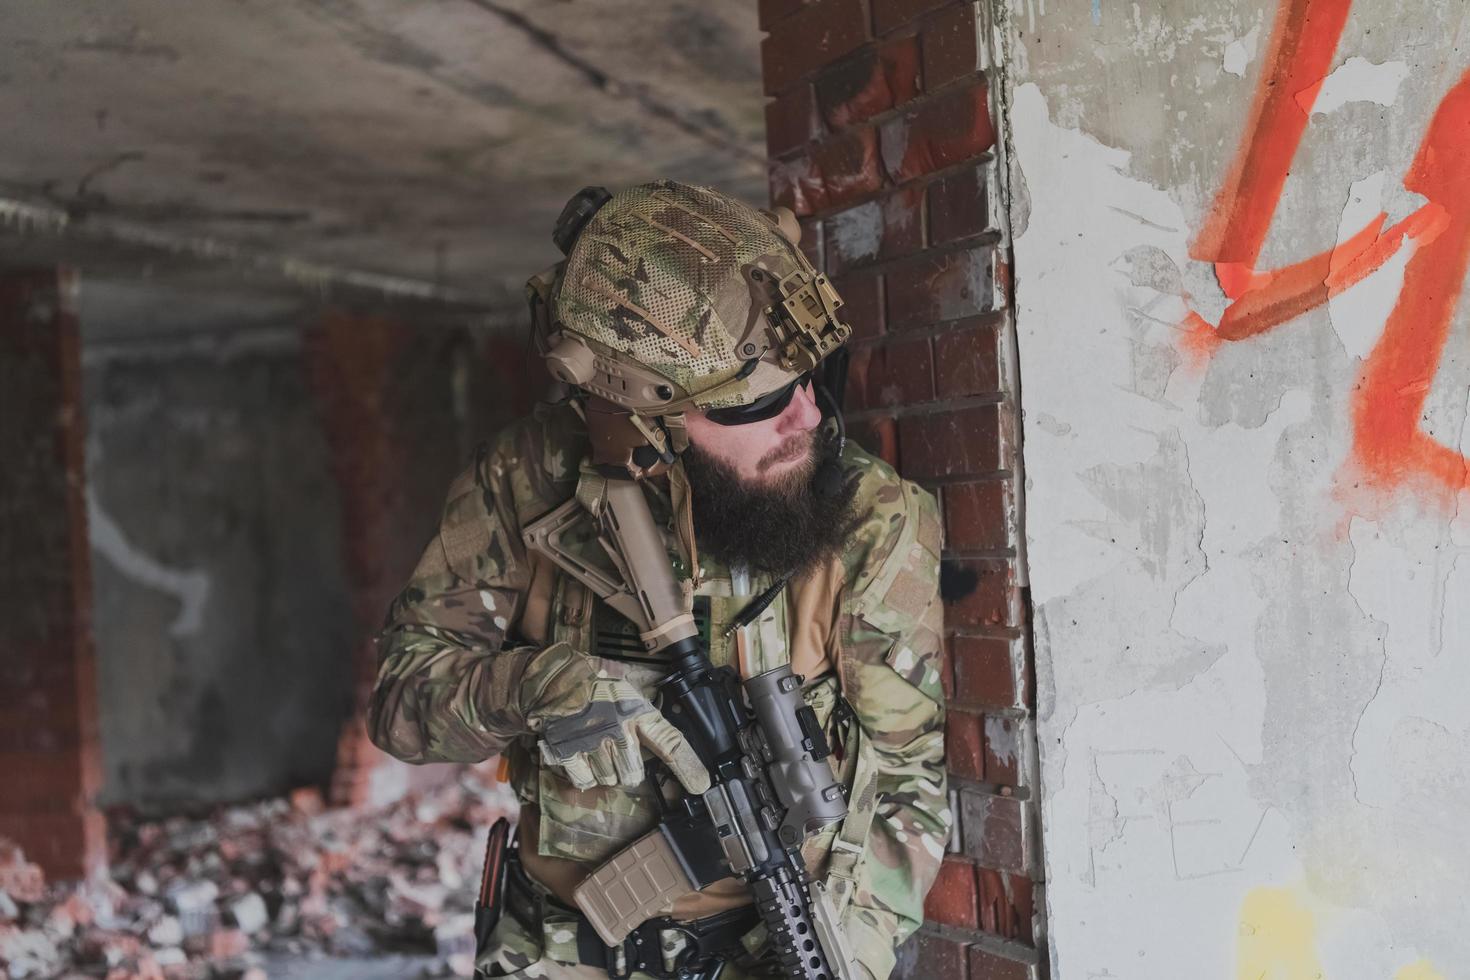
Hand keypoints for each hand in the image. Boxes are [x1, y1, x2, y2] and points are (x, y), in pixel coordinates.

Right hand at [521, 643, 709, 794]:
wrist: (552, 678)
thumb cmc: (593, 679)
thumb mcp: (629, 680)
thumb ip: (651, 696)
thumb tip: (678, 699)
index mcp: (637, 710)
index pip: (668, 742)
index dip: (688, 766)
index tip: (700, 785)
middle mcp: (617, 730)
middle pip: (634, 774)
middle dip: (628, 768)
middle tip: (618, 751)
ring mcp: (592, 743)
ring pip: (610, 779)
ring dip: (606, 771)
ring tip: (598, 749)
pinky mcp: (569, 752)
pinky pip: (585, 780)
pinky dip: (585, 774)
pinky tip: (583, 757)